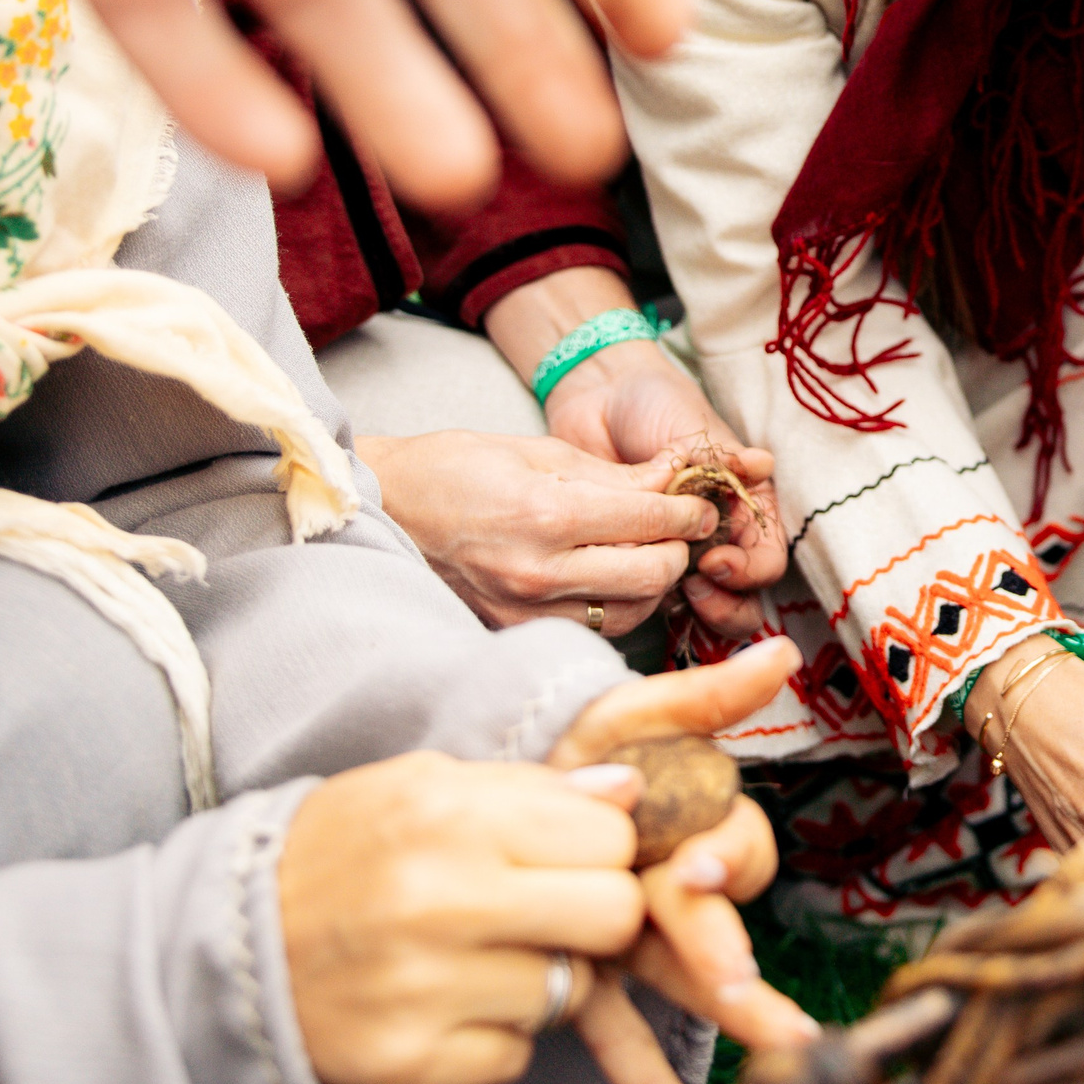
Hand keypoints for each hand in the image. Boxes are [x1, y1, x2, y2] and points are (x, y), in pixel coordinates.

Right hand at [280, 752, 644, 1083]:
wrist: (224, 942)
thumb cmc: (341, 850)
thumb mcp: (423, 786)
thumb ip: (531, 788)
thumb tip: (630, 792)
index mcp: (448, 813)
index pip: (610, 835)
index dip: (600, 848)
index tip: (569, 856)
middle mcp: (438, 899)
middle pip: (613, 915)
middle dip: (595, 915)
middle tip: (548, 912)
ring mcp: (423, 988)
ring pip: (570, 992)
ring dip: (541, 978)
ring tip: (478, 956)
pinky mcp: (408, 1061)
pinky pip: (516, 1055)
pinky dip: (494, 1034)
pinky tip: (444, 1003)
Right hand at [357, 430, 721, 632]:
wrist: (382, 507)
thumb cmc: (455, 467)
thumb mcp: (537, 451)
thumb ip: (612, 473)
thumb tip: (676, 478)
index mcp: (548, 514)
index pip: (653, 522)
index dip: (690, 512)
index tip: (701, 505)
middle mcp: (541, 572)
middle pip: (653, 574)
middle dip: (679, 549)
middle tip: (679, 530)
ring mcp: (526, 610)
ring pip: (631, 612)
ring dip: (653, 584)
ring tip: (647, 554)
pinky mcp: (515, 631)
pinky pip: (593, 630)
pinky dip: (616, 607)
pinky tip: (610, 581)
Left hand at [544, 342, 783, 634]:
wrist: (600, 399)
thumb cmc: (657, 406)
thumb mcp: (696, 428)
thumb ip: (725, 459)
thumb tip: (761, 463)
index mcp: (748, 509)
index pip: (767, 562)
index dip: (748, 571)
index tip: (715, 560)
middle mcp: (722, 539)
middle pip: (742, 601)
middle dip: (725, 606)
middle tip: (695, 587)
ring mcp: (681, 554)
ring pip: (701, 612)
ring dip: (690, 612)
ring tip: (665, 590)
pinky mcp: (640, 562)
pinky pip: (649, 598)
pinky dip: (644, 600)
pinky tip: (627, 582)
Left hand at [548, 638, 820, 1083]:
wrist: (500, 798)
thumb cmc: (582, 751)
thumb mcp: (632, 717)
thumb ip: (704, 696)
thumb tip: (783, 653)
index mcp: (695, 824)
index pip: (734, 846)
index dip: (723, 857)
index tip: (697, 868)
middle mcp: (679, 887)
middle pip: (718, 923)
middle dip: (726, 953)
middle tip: (730, 981)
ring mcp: (642, 939)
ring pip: (690, 982)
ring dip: (733, 1017)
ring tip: (777, 1053)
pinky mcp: (595, 978)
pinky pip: (623, 1030)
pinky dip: (649, 1077)